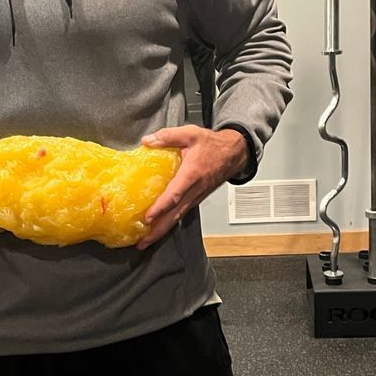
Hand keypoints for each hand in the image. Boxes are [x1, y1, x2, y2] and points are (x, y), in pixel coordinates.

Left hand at [136, 126, 248, 250]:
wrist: (233, 153)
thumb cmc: (213, 145)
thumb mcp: (191, 134)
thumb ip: (168, 136)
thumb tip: (148, 141)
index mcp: (192, 173)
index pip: (175, 194)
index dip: (161, 207)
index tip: (148, 217)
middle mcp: (195, 189)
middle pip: (175, 214)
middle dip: (158, 230)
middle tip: (142, 242)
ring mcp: (196, 197)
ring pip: (178, 217)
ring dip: (162, 230)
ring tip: (146, 240)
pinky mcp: (196, 199)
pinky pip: (181, 213)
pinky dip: (169, 223)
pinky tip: (158, 228)